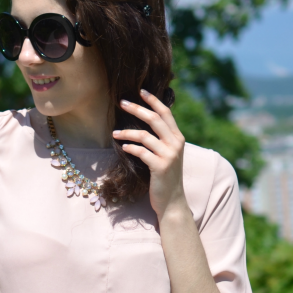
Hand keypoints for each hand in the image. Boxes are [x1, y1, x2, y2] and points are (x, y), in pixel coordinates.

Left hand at [113, 89, 188, 221]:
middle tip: (122, 103)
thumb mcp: (167, 156)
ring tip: (114, 133)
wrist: (172, 202)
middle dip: (137, 108)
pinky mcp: (160, 167)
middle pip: (154, 119)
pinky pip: (141, 152)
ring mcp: (169, 155)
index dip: (154, 100)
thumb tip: (147, 124)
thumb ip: (161, 140)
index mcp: (178, 138)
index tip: (141, 90)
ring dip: (127, 132)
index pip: (166, 113)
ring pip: (145, 135)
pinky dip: (130, 147)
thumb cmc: (166, 178)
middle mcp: (176, 144)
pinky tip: (123, 147)